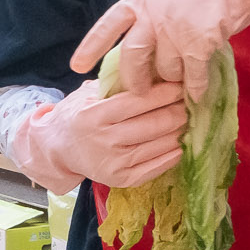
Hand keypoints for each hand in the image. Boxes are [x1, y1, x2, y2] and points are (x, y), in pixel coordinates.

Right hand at [25, 81, 189, 189]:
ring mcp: (112, 163)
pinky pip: (154, 168)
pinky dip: (172, 156)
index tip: (181, 84)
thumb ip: (115, 84)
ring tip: (191, 120)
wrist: (57, 149)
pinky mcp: (120, 180)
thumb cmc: (77, 115)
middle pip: (152, 124)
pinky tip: (182, 144)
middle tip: (192, 101)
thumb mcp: (88, 94)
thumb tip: (153, 69)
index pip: (137, 101)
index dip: (164, 92)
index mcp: (94, 115)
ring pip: (157, 145)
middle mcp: (103, 140)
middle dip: (177, 111)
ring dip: (179, 132)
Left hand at [71, 0, 249, 101]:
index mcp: (141, 0)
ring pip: (165, 70)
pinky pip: (191, 77)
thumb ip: (153, 12)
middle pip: (133, 59)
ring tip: (181, 81)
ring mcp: (173, 30)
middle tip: (138, 92)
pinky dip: (194, 89)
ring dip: (173, 80)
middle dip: (134, 81)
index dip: (91, 46)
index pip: (108, 25)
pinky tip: (198, 95)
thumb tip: (142, 39)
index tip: (77, 66)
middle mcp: (151, 16)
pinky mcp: (197, 43)